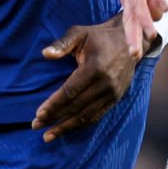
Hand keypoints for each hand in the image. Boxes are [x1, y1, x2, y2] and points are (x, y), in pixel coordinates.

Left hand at [32, 15, 149, 141]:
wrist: (131, 41)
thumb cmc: (99, 36)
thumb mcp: (79, 33)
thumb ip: (62, 44)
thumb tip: (45, 54)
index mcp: (94, 68)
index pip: (70, 92)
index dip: (54, 105)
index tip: (38, 114)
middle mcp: (105, 84)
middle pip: (76, 107)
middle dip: (55, 118)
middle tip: (36, 126)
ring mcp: (112, 93)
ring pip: (86, 115)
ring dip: (66, 127)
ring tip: (49, 135)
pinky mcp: (116, 98)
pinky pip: (97, 115)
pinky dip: (81, 124)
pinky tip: (67, 129)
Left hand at [115, 0, 166, 55]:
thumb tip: (157, 14)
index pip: (128, 18)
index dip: (130, 36)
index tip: (134, 54)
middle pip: (130, 14)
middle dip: (132, 35)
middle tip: (135, 55)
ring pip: (139, 1)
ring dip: (145, 19)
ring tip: (152, 35)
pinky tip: (165, 7)